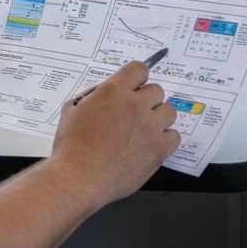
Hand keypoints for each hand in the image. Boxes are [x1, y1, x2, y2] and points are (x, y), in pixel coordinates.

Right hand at [49, 60, 179, 205]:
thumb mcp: (73, 108)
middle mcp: (136, 105)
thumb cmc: (72, 146)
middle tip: (134, 114)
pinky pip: (174, 136)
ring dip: (158, 118)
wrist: (78, 178)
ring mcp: (150, 128)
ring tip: (144, 130)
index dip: (136, 78)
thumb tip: (106, 93)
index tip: (134, 87)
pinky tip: (151, 144)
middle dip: (146, 100)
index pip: (139, 69)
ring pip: (169, 111)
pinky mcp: (158, 150)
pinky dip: (165, 139)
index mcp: (114, 91)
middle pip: (157, 90)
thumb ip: (94, 95)